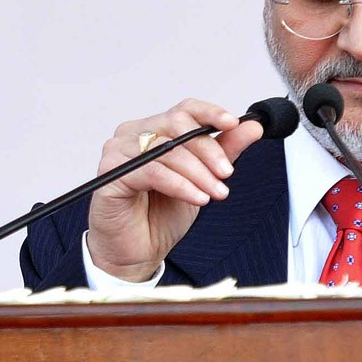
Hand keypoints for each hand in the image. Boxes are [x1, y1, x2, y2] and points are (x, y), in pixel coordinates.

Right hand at [85, 99, 264, 281]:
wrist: (137, 252)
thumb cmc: (160, 216)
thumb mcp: (202, 180)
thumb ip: (223, 152)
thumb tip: (251, 127)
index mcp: (153, 130)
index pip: (183, 110)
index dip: (210, 113)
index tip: (233, 124)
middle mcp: (132, 135)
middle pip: (176, 125)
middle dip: (208, 150)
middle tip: (226, 173)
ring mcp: (118, 152)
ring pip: (167, 149)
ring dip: (198, 172)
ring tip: (215, 192)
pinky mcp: (110, 174)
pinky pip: (153, 171)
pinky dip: (180, 184)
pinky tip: (197, 197)